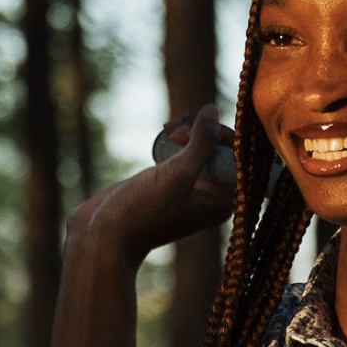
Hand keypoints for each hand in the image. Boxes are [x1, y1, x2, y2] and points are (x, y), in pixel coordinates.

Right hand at [66, 106, 237, 265]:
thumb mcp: (177, 174)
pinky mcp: (173, 179)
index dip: (223, 136)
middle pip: (224, 148)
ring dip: (191, 129)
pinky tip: (166, 132)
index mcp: (222, 201)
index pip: (240, 157)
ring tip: (168, 130)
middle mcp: (212, 195)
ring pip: (206, 144)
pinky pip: (189, 149)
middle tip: (175, 132)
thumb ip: (201, 143)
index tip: (195, 132)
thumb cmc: (142, 213)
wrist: (105, 235)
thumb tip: (213, 111)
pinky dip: (181, 136)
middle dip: (204, 130)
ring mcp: (193, 187)